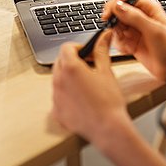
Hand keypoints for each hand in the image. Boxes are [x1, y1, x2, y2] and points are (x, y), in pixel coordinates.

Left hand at [52, 30, 130, 146]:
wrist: (108, 128)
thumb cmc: (109, 101)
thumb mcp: (106, 71)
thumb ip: (102, 51)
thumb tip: (104, 37)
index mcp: (70, 68)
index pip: (66, 48)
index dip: (78, 47)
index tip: (87, 52)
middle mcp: (58, 81)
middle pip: (59, 62)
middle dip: (72, 61)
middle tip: (88, 67)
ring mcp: (55, 97)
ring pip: (57, 80)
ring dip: (68, 78)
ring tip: (86, 85)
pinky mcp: (56, 111)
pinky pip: (58, 97)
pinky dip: (66, 95)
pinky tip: (81, 100)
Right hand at [102, 0, 165, 89]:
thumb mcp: (153, 30)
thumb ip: (134, 17)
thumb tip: (118, 6)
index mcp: (147, 7)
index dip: (114, 4)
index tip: (108, 15)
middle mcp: (140, 17)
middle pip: (116, 12)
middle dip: (114, 23)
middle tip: (119, 33)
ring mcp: (135, 30)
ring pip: (115, 27)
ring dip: (118, 36)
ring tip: (128, 43)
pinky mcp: (131, 42)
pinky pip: (117, 40)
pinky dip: (120, 45)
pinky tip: (130, 50)